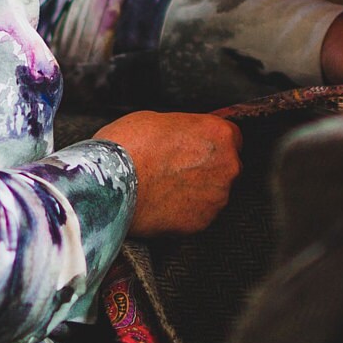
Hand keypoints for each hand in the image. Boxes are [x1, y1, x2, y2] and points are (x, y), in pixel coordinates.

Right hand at [98, 111, 241, 235]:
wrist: (111, 184)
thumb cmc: (129, 146)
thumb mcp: (158, 119)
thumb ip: (183, 130)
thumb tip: (183, 137)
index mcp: (219, 134)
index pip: (232, 137)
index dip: (211, 142)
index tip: (196, 147)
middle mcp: (227, 166)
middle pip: (226, 166)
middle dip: (207, 167)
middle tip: (176, 168)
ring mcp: (217, 197)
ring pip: (214, 193)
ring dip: (197, 191)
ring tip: (165, 187)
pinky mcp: (202, 222)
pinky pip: (199, 215)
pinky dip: (185, 211)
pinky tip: (163, 203)